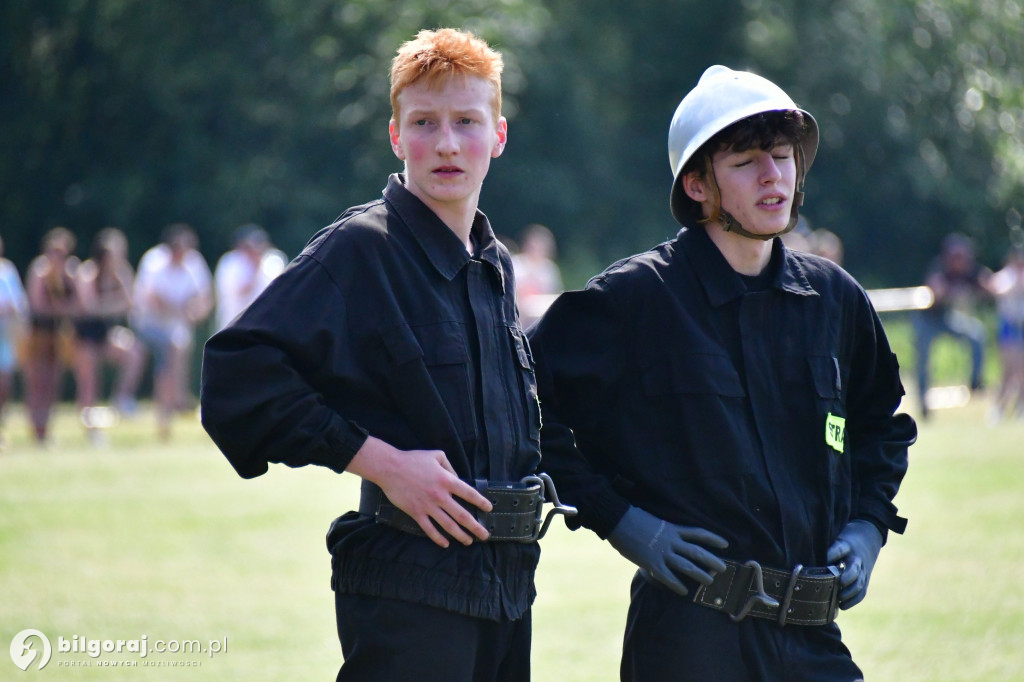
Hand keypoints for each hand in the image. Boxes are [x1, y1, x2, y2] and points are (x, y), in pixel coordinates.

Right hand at [347, 436, 492, 547]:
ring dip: (460, 535)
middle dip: (475, 527)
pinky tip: (445, 544)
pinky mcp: (416, 513)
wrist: (390, 467)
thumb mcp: (437, 455)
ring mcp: (428, 506)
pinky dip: (438, 538)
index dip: (481, 502)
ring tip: (469, 541)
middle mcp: (440, 495)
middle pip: (462, 515)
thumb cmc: (413, 459)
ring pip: (448, 525)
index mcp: (447, 480)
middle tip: (485, 535)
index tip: (489, 509)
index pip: (469, 494)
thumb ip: (450, 467)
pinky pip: (429, 529)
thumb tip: (457, 478)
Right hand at [608, 506, 727, 596]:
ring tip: (710, 582)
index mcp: (672, 529)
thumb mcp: (655, 522)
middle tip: (723, 569)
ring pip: (687, 565)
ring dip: (700, 575)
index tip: (725, 544)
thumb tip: (669, 538)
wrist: (618, 520)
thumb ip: (664, 532)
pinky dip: (677, 585)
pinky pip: (668, 577)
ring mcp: (662, 552)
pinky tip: (684, 592)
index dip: (713, 539)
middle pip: (697, 552)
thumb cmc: (634, 518)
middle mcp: (671, 541)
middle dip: (712, 560)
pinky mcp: (652, 563)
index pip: (698, 533)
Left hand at [826, 519, 883, 608]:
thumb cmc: (843, 543)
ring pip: (859, 583)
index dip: (832, 554)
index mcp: (846, 545)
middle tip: (838, 583)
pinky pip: (862, 592)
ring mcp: (863, 571)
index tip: (825, 559)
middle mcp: (856, 559)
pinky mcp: (865, 581)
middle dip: (847, 577)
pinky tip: (842, 606)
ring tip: (838, 598)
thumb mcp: (835, 539)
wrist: (867, 541)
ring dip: (849, 592)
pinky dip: (853, 601)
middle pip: (854, 568)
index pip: (840, 549)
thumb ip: (823, 548)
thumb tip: (803, 561)